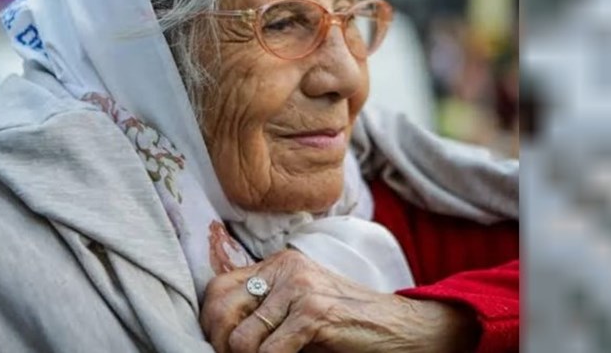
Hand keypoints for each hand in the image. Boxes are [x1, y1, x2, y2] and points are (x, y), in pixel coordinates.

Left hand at [200, 249, 478, 352]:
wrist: (399, 327)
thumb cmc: (346, 325)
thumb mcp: (299, 309)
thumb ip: (265, 312)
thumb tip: (220, 337)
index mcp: (278, 265)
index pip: (218, 288)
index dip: (211, 322)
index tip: (219, 346)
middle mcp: (285, 269)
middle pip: (222, 309)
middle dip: (223, 344)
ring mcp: (300, 288)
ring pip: (242, 338)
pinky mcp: (314, 312)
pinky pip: (270, 351)